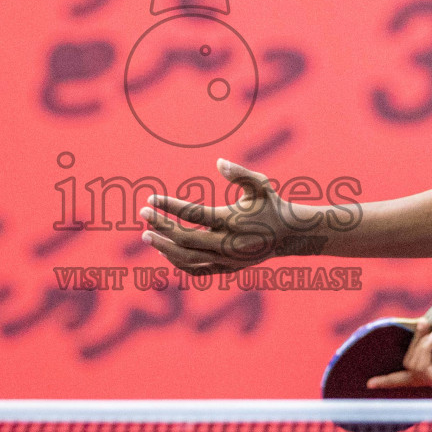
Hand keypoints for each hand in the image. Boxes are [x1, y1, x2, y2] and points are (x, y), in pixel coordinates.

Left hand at [139, 159, 297, 274]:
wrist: (289, 236)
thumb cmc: (270, 205)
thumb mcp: (260, 185)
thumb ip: (240, 173)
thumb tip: (219, 162)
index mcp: (232, 221)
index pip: (194, 214)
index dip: (170, 206)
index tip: (151, 198)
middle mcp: (228, 243)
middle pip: (185, 238)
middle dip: (161, 226)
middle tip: (142, 214)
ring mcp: (226, 259)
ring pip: (187, 259)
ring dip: (164, 247)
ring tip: (147, 234)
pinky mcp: (226, 269)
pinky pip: (196, 270)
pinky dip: (177, 262)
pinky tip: (164, 250)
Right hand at [367, 316, 431, 395]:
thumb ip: (424, 335)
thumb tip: (403, 328)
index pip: (408, 378)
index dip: (388, 381)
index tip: (369, 383)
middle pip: (406, 364)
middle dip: (413, 341)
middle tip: (427, 323)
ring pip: (411, 363)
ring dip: (422, 341)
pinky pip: (420, 364)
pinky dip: (428, 345)